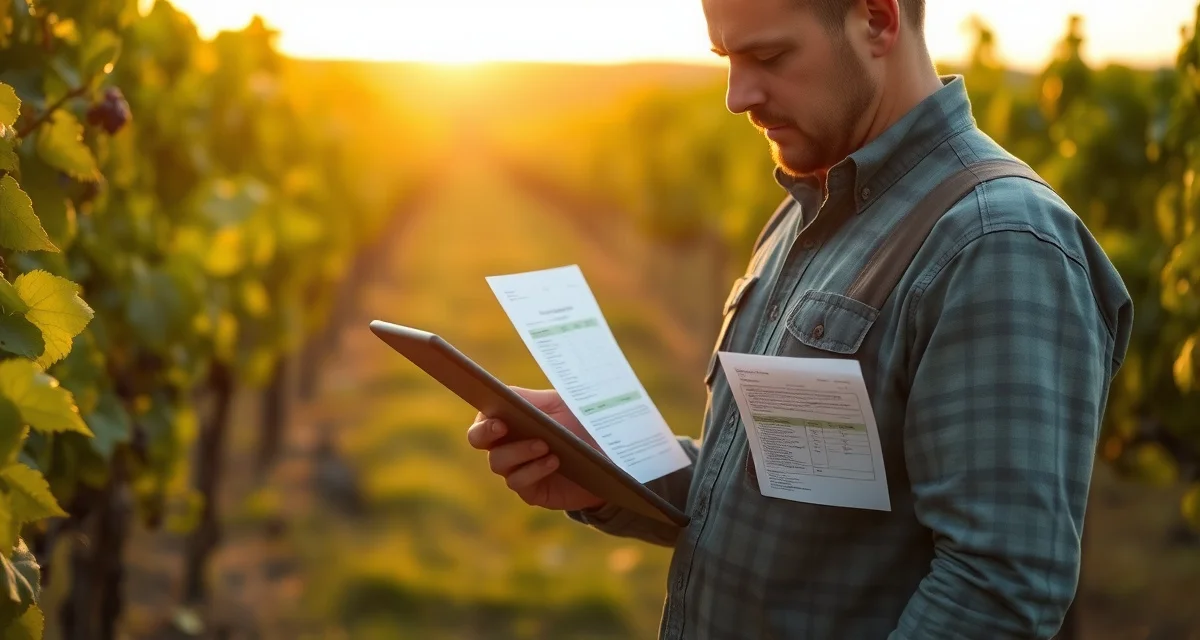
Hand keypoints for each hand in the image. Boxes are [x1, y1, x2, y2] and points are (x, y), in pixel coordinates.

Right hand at [466, 387, 606, 511]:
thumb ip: (531, 400)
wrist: (608, 457)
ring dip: (519, 451)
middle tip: (503, 427)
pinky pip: (519, 482)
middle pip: (478, 440)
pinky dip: (534, 470)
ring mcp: (516, 469)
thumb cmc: (581, 424)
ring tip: (544, 445)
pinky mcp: (531, 491)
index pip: (482, 418)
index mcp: (510, 420)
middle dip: (486, 433)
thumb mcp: (559, 404)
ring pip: (498, 462)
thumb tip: (505, 395)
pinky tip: (553, 461)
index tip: (498, 419)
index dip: (483, 418)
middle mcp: (506, 445)